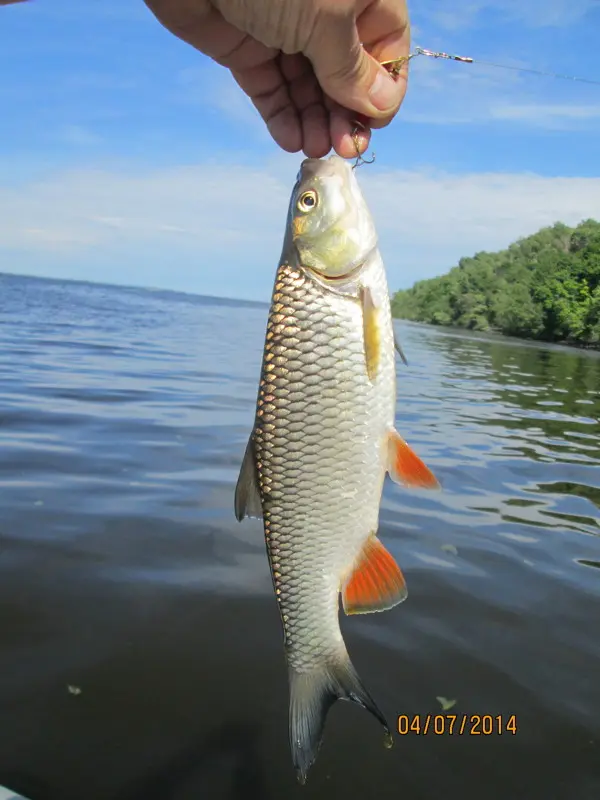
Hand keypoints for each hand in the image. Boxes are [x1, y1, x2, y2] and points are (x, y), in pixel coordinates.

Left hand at [144, 0, 409, 158]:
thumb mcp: (328, 19)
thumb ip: (353, 67)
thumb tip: (383, 105)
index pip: (385, 47)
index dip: (383, 89)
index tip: (373, 125)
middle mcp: (326, 12)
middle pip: (346, 74)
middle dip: (345, 113)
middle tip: (344, 149)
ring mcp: (284, 30)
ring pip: (308, 87)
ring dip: (315, 122)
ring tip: (316, 149)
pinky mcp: (247, 47)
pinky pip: (272, 89)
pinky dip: (282, 117)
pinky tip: (291, 141)